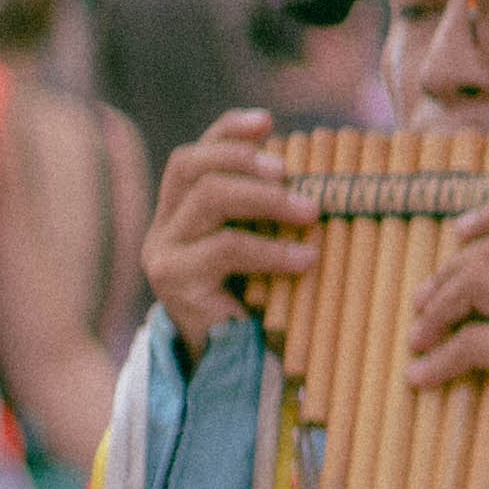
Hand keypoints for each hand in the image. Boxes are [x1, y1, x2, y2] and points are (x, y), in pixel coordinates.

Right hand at [139, 108, 315, 345]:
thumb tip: (325, 172)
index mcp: (181, 209)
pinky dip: (272, 249)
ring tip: (311, 211)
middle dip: (246, 159)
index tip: (269, 121)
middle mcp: (164, 225)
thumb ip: (271, 212)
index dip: (229, 131)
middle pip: (192, 164)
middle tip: (292, 173)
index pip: (194, 153)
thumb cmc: (259, 302)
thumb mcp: (264, 247)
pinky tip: (306, 258)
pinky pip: (225, 249)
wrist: (229, 367)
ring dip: (266, 198)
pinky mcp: (175, 282)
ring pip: (209, 198)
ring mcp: (164, 252)